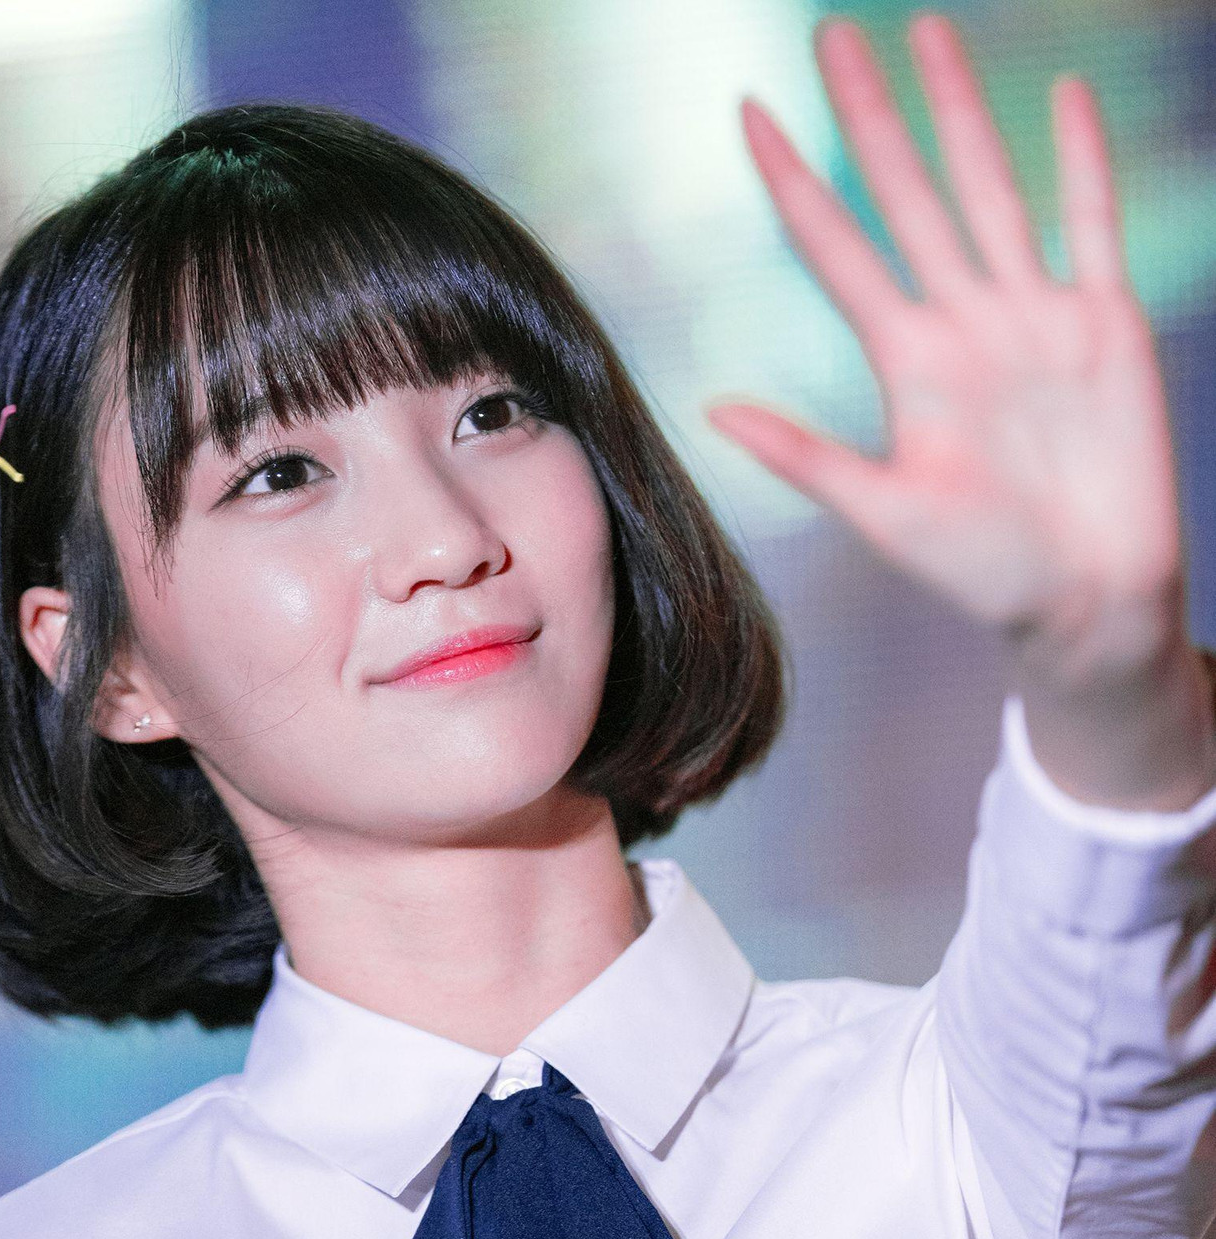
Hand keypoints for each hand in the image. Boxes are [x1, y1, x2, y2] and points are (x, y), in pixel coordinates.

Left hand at [709, 12, 1214, 805]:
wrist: (1091, 601)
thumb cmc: (989, 574)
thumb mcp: (887, 517)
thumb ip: (807, 458)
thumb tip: (714, 411)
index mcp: (907, 362)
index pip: (837, 247)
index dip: (794, 179)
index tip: (750, 111)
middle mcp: (963, 323)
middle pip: (908, 191)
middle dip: (870, 113)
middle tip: (830, 33)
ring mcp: (1033, 315)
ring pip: (988, 186)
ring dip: (958, 110)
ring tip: (926, 31)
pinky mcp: (1104, 323)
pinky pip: (1090, 222)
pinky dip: (1081, 161)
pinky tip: (1062, 97)